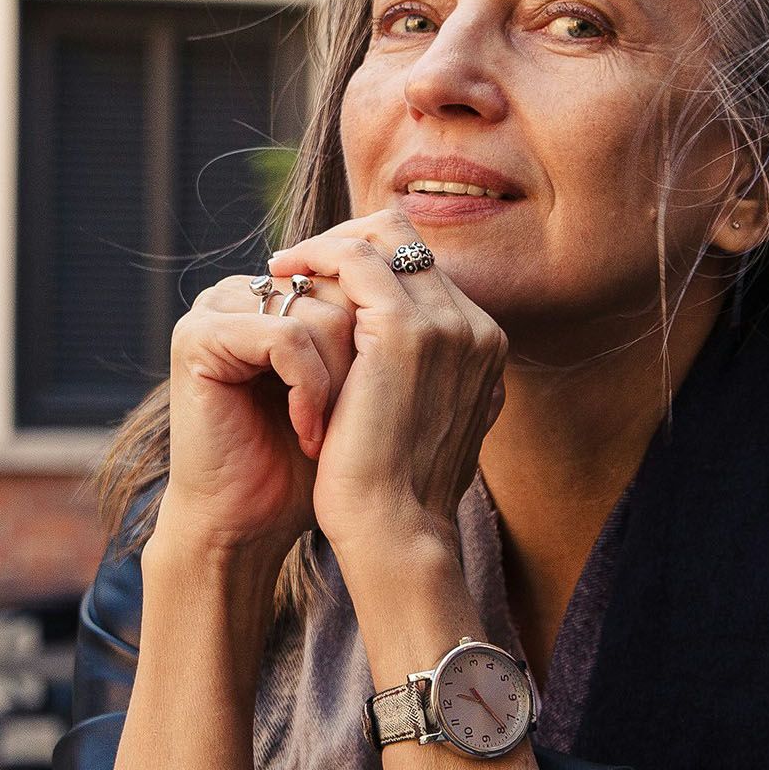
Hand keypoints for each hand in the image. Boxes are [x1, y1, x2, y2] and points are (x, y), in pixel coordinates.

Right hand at [157, 272, 357, 557]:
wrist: (249, 521)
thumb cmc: (309, 461)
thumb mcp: (357, 382)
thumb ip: (377, 324)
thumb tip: (434, 276)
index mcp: (282, 291)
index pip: (359, 276)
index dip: (381, 336)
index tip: (375, 397)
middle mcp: (247, 289)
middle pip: (344, 292)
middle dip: (362, 362)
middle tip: (351, 420)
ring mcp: (217, 307)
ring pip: (322, 314)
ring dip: (339, 384)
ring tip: (327, 434)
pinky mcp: (199, 336)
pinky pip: (286, 338)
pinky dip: (309, 391)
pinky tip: (307, 434)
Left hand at [264, 209, 506, 556]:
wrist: (393, 533)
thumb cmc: (396, 494)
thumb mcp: (422, 424)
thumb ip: (420, 379)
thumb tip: (383, 359)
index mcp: (485, 348)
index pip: (426, 272)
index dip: (373, 264)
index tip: (325, 279)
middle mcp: (476, 328)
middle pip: (412, 242)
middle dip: (352, 239)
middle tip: (303, 262)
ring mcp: (446, 325)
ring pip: (385, 237)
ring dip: (330, 243)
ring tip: (287, 267)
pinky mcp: (402, 330)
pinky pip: (355, 258)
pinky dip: (316, 256)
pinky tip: (283, 274)